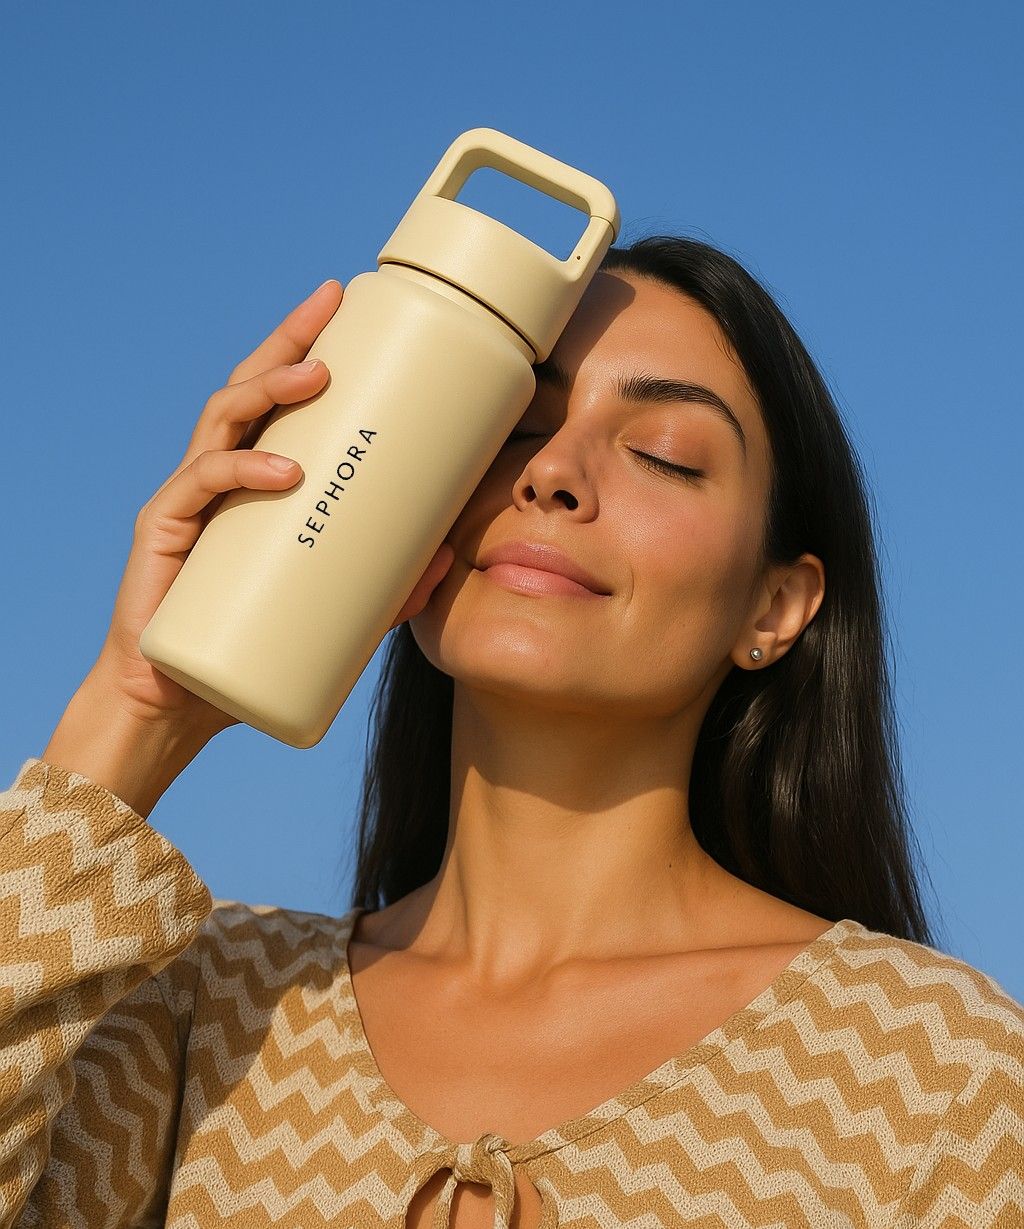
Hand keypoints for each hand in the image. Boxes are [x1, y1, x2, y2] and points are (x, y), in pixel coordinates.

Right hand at [91, 278, 452, 740]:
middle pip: (248, 387)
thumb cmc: (253, 643)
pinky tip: (284, 471)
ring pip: (222, 420)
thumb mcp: (333, 609)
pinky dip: (243, 472)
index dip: (303, 344)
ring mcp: (187, 498)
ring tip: (317, 375)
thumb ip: (387, 585)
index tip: (343, 303)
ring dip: (269, 388)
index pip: (275, 398)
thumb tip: (450, 558)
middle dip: (289, 339)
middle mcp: (216, 475)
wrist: (178, 701)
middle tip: (330, 304)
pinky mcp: (164, 532)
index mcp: (251, 479)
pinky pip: (199, 486)